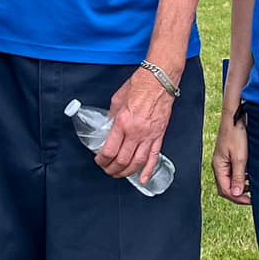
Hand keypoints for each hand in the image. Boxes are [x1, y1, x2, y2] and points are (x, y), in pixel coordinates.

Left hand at [98, 67, 174, 181]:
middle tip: (107, 169)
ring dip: (126, 172)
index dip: (102, 160)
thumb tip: (109, 127)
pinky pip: (154, 157)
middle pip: (122, 160)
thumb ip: (112, 117)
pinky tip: (142, 179)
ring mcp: (149, 136)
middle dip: (112, 169)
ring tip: (120, 174)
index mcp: (122, 123)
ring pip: (137, 162)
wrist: (159, 80)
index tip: (99, 161)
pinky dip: (148, 170)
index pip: (109, 150)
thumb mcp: (117, 100)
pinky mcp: (159, 136)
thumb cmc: (139, 85)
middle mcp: (136, 132)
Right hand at [212, 111, 250, 204]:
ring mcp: (224, 161)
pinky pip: (234, 173)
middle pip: (226, 188)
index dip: (238, 198)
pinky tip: (252, 177)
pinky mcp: (230, 157)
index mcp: (218, 167)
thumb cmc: (236, 133)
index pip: (225, 190)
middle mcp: (219, 165)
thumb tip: (237, 193)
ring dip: (241, 186)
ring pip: (230, 181)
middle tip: (252, 198)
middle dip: (239, 194)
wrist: (237, 116)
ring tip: (254, 188)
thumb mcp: (240, 157)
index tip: (251, 201)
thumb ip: (238, 176)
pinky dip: (243, 178)